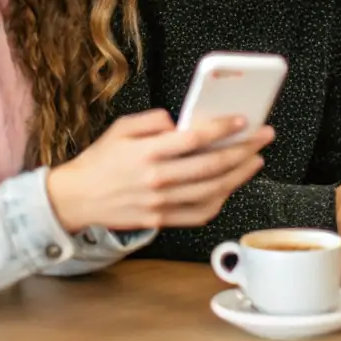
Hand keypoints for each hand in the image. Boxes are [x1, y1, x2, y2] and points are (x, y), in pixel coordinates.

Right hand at [46, 110, 273, 232]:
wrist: (76, 198)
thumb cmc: (100, 159)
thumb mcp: (122, 127)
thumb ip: (154, 120)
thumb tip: (183, 122)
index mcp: (148, 153)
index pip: (194, 139)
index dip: (223, 128)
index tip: (244, 121)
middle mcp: (157, 179)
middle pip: (211, 165)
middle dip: (244, 150)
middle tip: (263, 137)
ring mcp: (160, 203)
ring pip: (211, 191)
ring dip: (239, 175)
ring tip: (255, 160)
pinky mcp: (161, 220)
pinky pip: (199, 214)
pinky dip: (220, 200)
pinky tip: (230, 186)